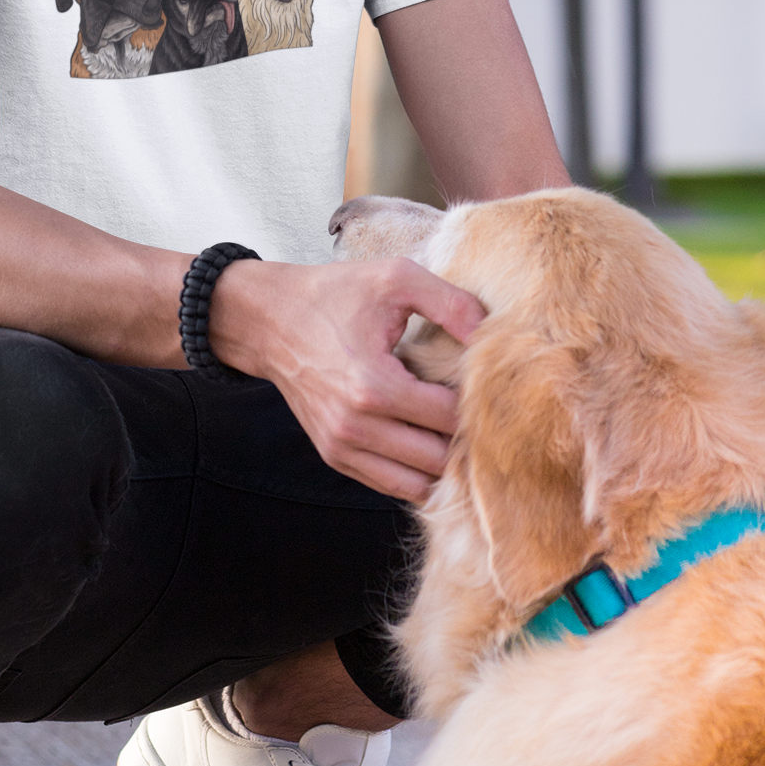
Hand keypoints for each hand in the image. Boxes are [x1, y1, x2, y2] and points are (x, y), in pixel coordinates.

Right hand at [209, 258, 483, 502]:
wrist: (269, 319)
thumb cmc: (334, 294)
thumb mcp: (396, 279)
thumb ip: (453, 304)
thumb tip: (495, 337)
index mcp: (373, 386)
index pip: (450, 418)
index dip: (480, 404)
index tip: (489, 384)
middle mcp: (355, 427)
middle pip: (439, 460)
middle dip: (467, 440)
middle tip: (483, 412)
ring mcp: (341, 448)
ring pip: (418, 485)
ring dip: (444, 465)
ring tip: (458, 430)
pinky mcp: (335, 456)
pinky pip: (391, 486)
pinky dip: (417, 474)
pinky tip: (430, 442)